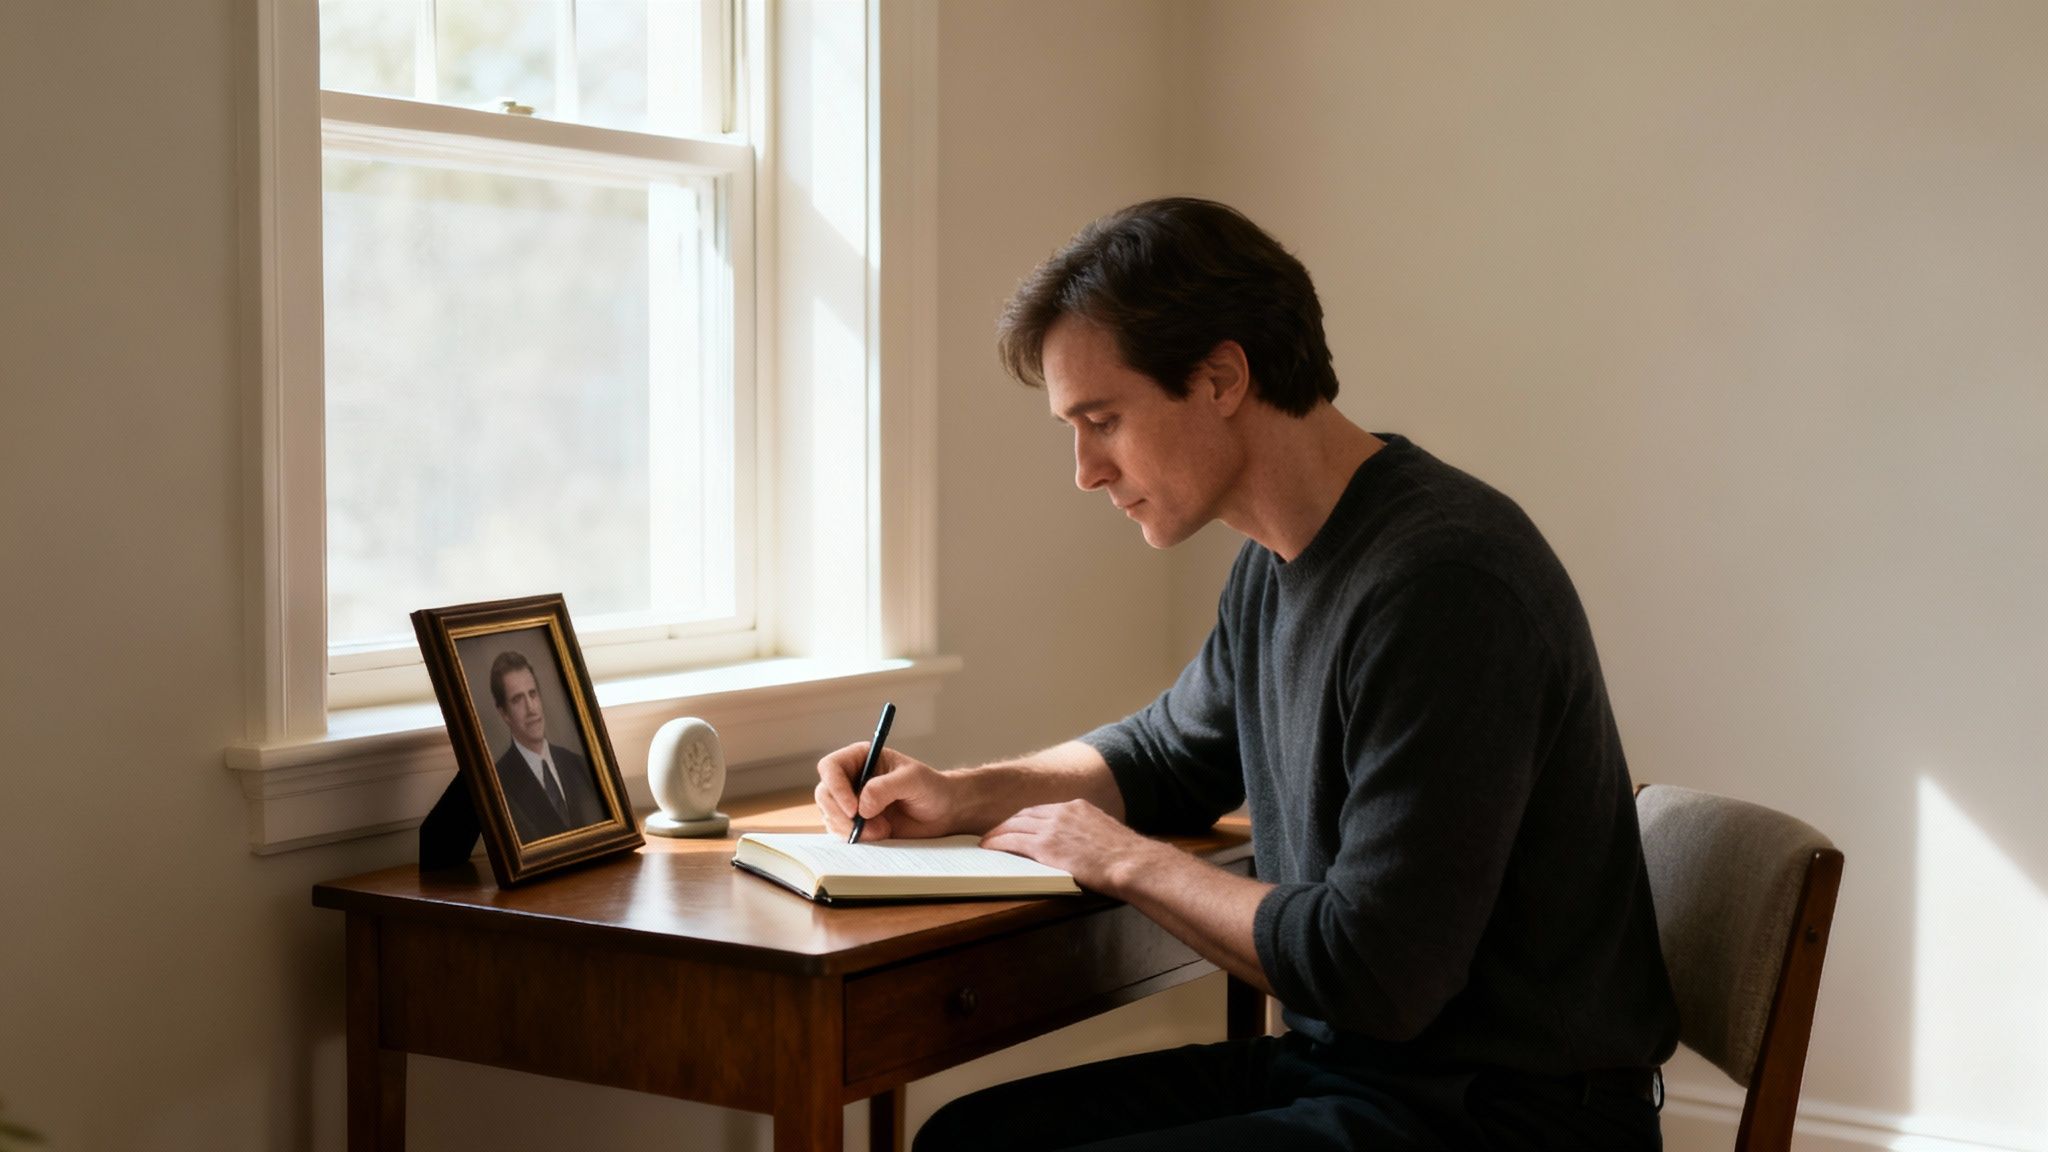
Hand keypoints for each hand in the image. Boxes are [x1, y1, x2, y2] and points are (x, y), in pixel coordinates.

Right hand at [814, 744, 960, 841]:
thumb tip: (861, 806)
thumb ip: (885, 788)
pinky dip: (856, 838)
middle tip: (865, 826)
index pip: (830, 767)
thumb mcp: (913, 780)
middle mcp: (851, 778)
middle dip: (841, 814)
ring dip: (851, 829)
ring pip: (830, 816)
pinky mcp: (856, 823)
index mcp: (861, 758)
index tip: (853, 809)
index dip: (836, 787)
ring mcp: (851, 802)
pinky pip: (840, 832)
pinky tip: (880, 834)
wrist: (942, 812)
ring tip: (883, 830)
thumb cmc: (931, 788)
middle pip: (824, 794)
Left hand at [980, 800, 1159, 894]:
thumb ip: (1089, 834)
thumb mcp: (1107, 834)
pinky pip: (1012, 841)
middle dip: (1008, 823)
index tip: (1017, 824)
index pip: (1043, 809)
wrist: (1132, 862)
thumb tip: (1083, 846)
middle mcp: (1063, 811)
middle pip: (1025, 814)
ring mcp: (1053, 827)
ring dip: (997, 832)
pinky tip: (989, 847)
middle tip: (995, 832)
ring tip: (987, 841)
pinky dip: (997, 843)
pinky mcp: (1045, 846)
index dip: (1026, 818)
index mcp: (1078, 806)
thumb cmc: (1126, 857)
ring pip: (1014, 825)